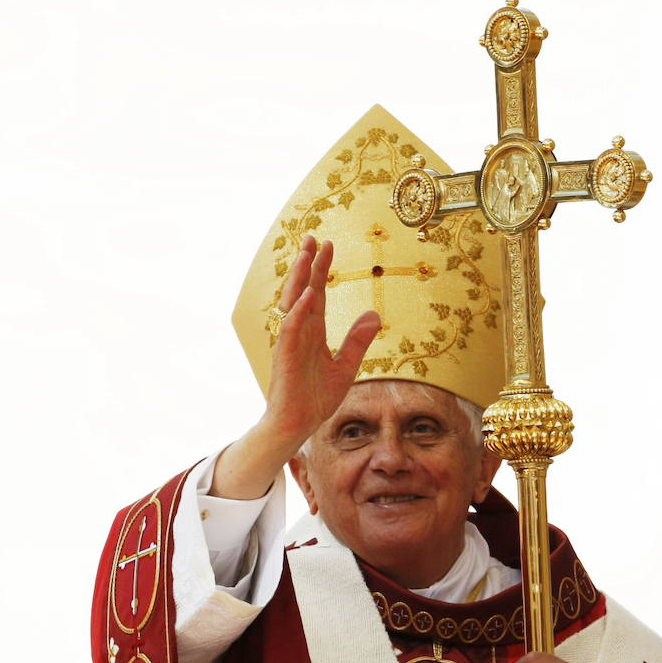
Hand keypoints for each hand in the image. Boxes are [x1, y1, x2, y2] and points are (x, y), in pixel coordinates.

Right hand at [211, 236, 379, 498]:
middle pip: (303, 290)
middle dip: (308, 264)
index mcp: (312, 331)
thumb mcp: (347, 365)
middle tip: (313, 237)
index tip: (329, 245)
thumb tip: (375, 315)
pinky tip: (306, 296)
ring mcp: (291, 342)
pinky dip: (298, 312)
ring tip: (306, 255)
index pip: (317, 293)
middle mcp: (299, 331)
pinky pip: (290, 329)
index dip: (322, 269)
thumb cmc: (316, 397)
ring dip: (299, 279)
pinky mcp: (286, 356)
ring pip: (293, 303)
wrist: (299, 425)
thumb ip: (358, 340)